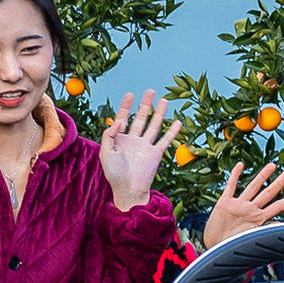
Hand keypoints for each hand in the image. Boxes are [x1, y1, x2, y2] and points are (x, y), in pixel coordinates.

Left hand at [98, 92, 177, 209]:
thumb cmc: (114, 174)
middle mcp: (134, 140)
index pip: (123, 118)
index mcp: (120, 139)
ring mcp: (145, 146)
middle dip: (145, 105)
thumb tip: (118, 120)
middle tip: (150, 91)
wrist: (129, 191)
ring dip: (159, 113)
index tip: (130, 94)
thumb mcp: (106, 153)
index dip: (126, 106)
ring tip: (164, 100)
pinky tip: (178, 122)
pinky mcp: (156, 154)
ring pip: (154, 126)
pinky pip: (165, 140)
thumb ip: (109, 135)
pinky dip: (172, 132)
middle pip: (140, 118)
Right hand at [203, 162, 283, 245]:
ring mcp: (238, 205)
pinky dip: (235, 175)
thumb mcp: (251, 239)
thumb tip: (282, 225)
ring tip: (272, 165)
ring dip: (262, 176)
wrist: (214, 247)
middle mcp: (250, 210)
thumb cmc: (231, 247)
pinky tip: (240, 165)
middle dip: (279, 183)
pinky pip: (231, 186)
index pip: (278, 207)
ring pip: (252, 187)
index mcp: (258, 219)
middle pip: (268, 193)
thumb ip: (266, 230)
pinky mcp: (225, 202)